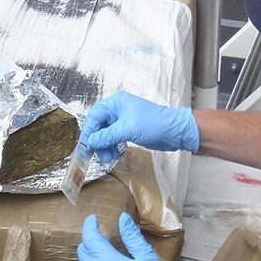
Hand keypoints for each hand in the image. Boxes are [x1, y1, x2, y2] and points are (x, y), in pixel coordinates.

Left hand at [74, 213, 183, 260]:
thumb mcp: (146, 258)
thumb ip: (132, 237)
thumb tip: (122, 219)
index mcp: (105, 260)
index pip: (89, 237)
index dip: (90, 226)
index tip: (93, 220)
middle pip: (83, 251)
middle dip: (91, 242)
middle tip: (102, 240)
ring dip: (88, 259)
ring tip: (101, 258)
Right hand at [81, 91, 198, 162]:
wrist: (174, 131)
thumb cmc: (155, 124)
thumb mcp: (127, 130)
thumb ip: (107, 136)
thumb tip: (91, 142)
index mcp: (116, 102)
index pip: (95, 115)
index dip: (90, 131)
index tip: (86, 145)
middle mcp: (118, 109)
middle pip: (99, 125)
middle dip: (97, 141)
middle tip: (96, 154)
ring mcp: (123, 120)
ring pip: (106, 134)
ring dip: (104, 146)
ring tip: (108, 157)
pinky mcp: (129, 129)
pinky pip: (114, 138)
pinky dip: (112, 146)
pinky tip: (114, 154)